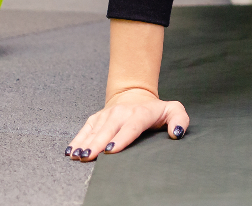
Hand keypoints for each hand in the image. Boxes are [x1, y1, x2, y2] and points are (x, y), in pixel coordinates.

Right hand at [66, 86, 189, 161]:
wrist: (135, 95)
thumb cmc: (155, 110)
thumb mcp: (173, 110)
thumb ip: (180, 119)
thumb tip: (177, 132)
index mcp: (140, 113)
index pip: (131, 127)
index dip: (121, 138)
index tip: (112, 150)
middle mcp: (121, 113)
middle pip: (109, 129)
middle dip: (99, 142)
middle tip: (89, 156)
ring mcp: (107, 115)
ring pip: (95, 130)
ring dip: (86, 142)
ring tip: (78, 155)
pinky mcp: (96, 118)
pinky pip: (85, 129)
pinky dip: (77, 139)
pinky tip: (71, 151)